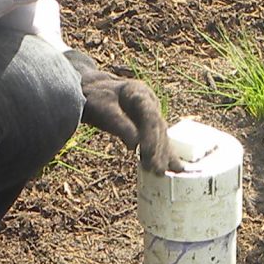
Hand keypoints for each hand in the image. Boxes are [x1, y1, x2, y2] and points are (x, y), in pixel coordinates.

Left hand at [68, 50, 183, 170]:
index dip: (151, 138)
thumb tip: (135, 145)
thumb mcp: (103, 110)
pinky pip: (158, 139)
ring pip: (161, 134)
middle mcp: (149, 101)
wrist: (89, 90)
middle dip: (159, 150)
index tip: (147, 155)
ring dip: (164, 154)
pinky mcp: (147, 123)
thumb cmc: (94, 98)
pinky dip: (163, 152)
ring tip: (166, 172)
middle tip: (157, 170)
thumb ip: (120, 125)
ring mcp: (150, 111)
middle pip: (158, 128)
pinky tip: (173, 166)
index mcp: (139, 92)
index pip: (150, 117)